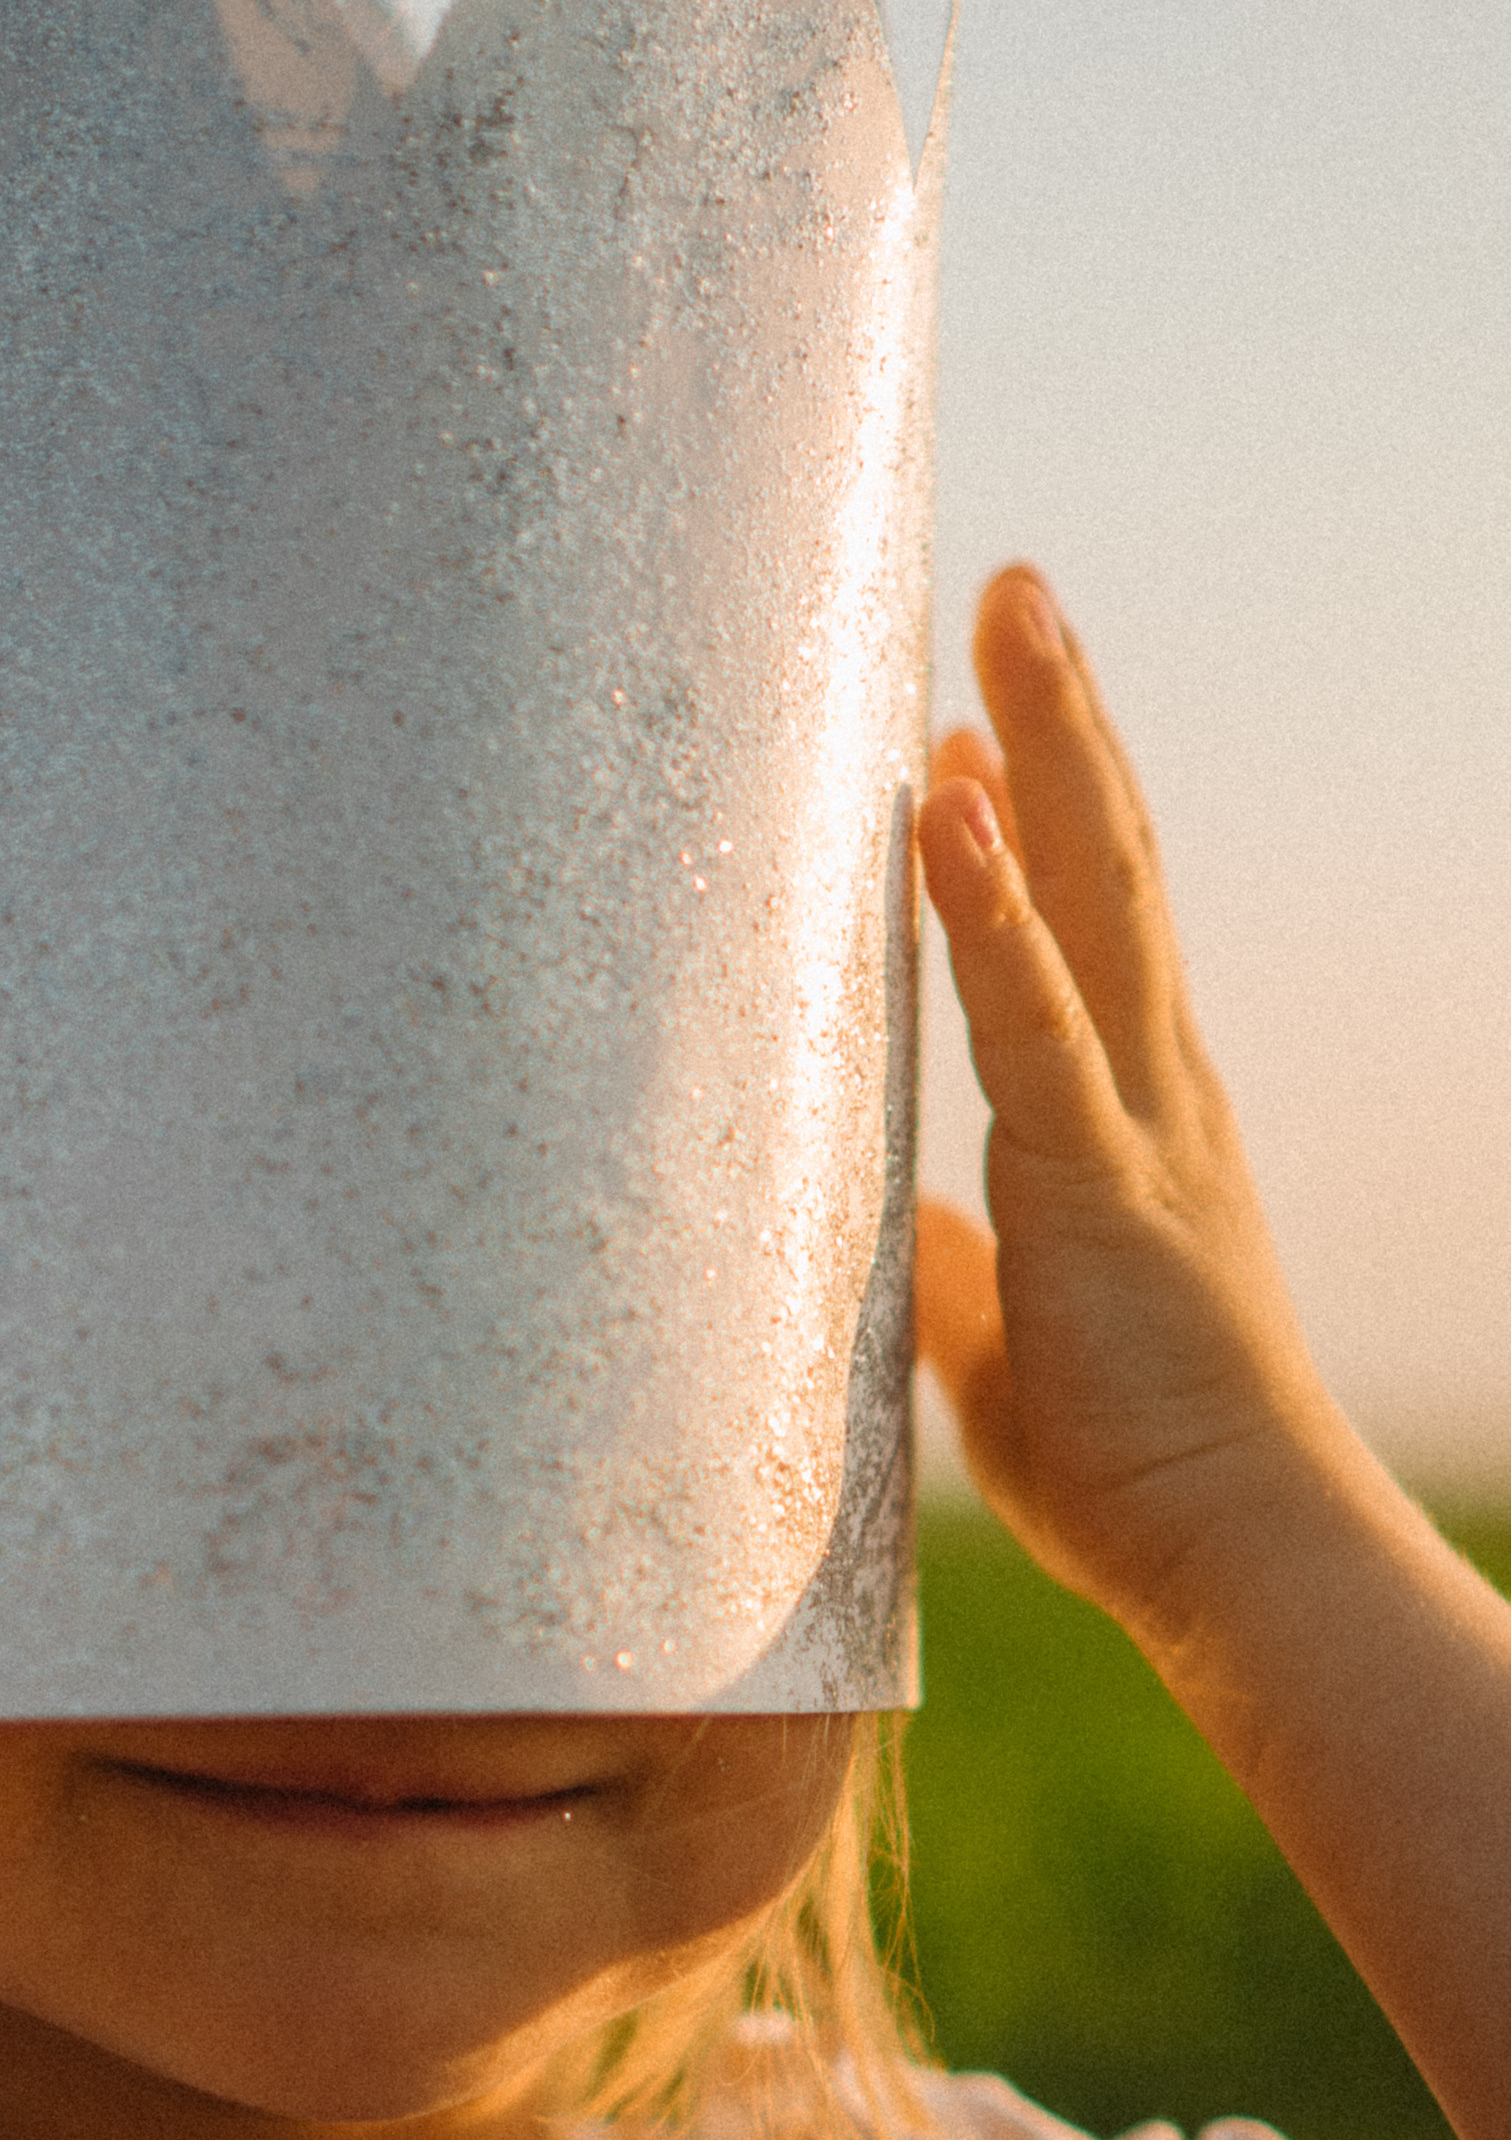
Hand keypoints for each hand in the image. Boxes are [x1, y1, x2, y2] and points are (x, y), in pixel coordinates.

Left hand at [913, 569, 1345, 1664]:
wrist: (1236, 1551)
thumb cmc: (1132, 1470)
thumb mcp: (1005, 1345)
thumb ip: (955, 1274)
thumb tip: (903, 1231)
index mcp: (1131, 1120)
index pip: (1084, 928)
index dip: (1033, 816)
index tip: (974, 721)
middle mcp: (1152, 1089)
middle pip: (1102, 861)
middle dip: (1052, 717)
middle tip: (1010, 587)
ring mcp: (1134, 1123)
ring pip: (1089, 893)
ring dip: (1041, 744)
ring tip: (1006, 609)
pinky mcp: (1095, 1180)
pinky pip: (1031, 1019)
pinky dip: (985, 907)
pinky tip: (938, 802)